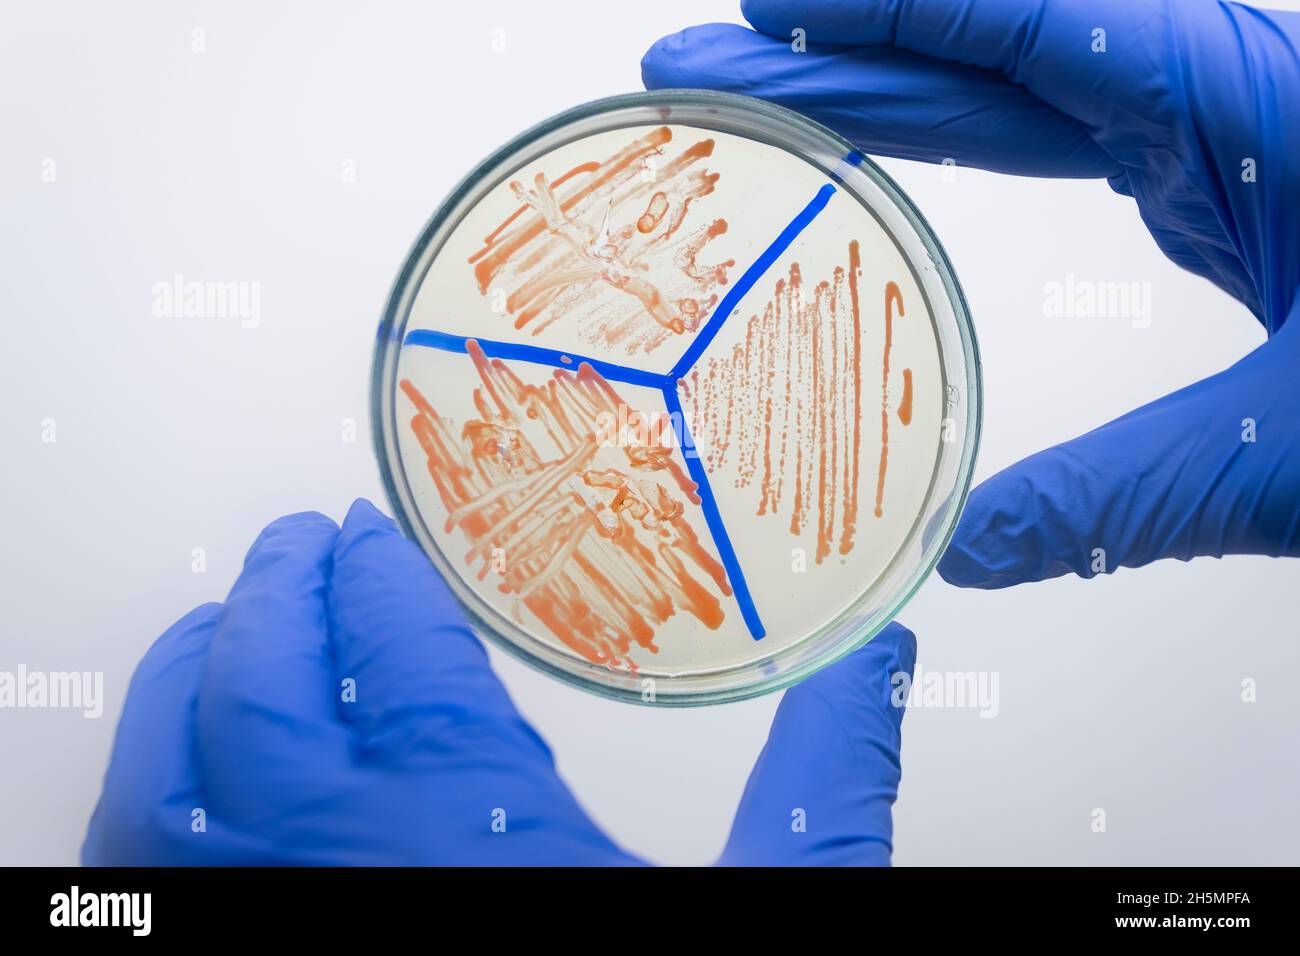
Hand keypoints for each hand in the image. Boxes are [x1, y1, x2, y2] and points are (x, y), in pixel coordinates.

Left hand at [83, 500, 915, 865]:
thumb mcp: (768, 909)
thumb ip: (821, 781)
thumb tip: (876, 665)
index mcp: (471, 824)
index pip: (398, 648)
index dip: (381, 573)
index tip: (374, 533)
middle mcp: (338, 862)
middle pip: (264, 680)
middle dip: (282, 591)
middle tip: (305, 542)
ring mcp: (267, 914)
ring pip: (170, 770)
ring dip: (190, 676)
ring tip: (224, 626)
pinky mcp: (243, 953)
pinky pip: (139, 864)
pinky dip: (151, 791)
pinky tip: (187, 771)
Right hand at [643, 0, 1299, 586]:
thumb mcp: (1299, 449)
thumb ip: (1122, 494)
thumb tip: (966, 553)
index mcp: (1247, 103)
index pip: (1022, 22)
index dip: (875, 7)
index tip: (762, 10)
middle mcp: (1219, 91)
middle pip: (989, 44)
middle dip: (833, 54)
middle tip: (704, 77)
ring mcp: (1214, 127)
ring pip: (1014, 83)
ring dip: (881, 92)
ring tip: (762, 110)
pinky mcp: (1215, 175)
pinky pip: (1057, 129)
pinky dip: (956, 137)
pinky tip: (890, 153)